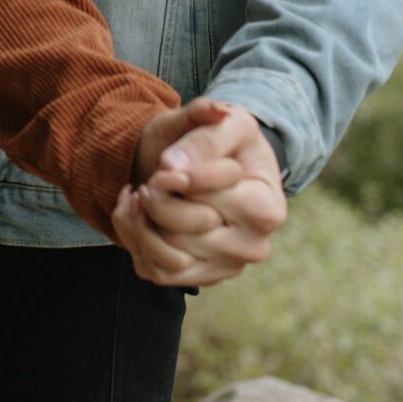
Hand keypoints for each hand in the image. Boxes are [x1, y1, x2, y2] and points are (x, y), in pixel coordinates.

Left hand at [120, 98, 286, 287]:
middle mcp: (252, 247)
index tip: (168, 162)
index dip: (182, 177)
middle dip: (157, 197)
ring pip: (165, 255)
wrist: (212, 169)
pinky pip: (153, 269)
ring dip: (140, 219)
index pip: (212, 199)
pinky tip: (137, 211)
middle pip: (183, 232)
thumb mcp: (226, 121)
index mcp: (268, 209)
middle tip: (154, 177)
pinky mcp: (196, 279)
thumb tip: (172, 166)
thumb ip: (205, 129)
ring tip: (141, 191)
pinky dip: (134, 237)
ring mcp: (224, 268)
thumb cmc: (224, 142)